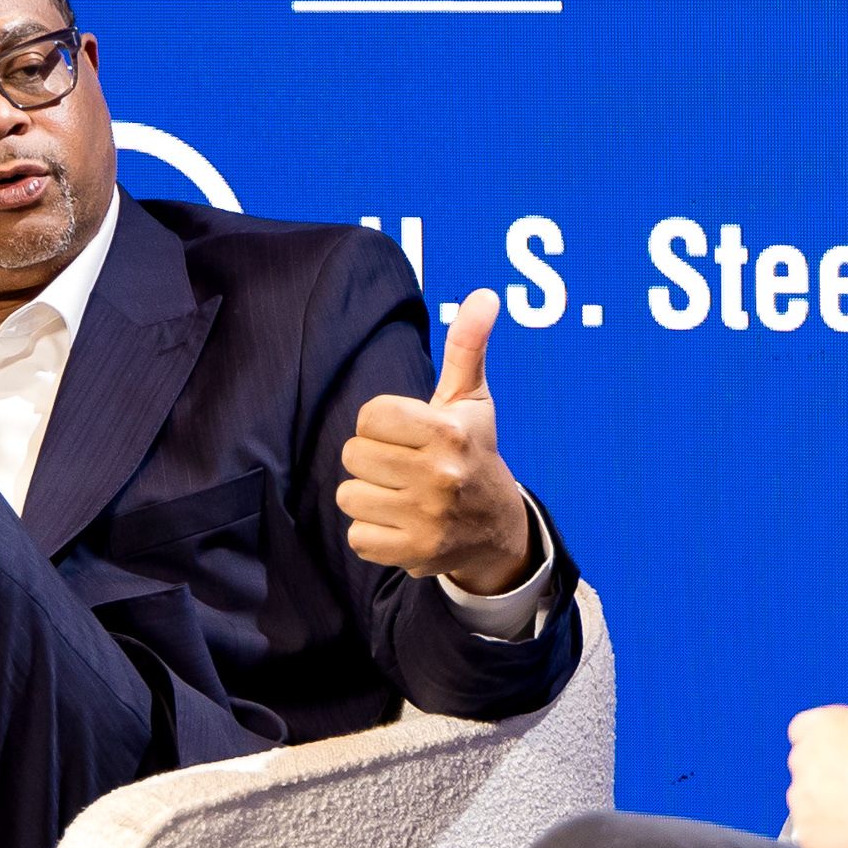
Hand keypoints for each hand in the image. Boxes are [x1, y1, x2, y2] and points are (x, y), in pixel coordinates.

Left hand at [341, 291, 538, 591]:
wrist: (498, 529)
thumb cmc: (473, 452)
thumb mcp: (472, 400)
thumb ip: (468, 346)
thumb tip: (485, 295)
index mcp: (448, 431)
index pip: (369, 417)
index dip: (381, 424)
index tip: (407, 434)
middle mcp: (440, 474)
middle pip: (353, 455)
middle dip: (372, 459)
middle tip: (404, 466)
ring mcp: (427, 517)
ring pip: (349, 496)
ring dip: (369, 496)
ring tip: (401, 495)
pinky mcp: (415, 552)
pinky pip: (357, 536)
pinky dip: (373, 532)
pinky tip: (400, 523)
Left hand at [785, 706, 847, 847]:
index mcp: (824, 723)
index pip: (806, 733)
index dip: (826, 753)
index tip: (841, 765)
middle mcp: (804, 758)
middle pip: (808, 778)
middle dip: (828, 794)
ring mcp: (803, 799)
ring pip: (811, 819)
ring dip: (832, 834)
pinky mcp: (810, 837)